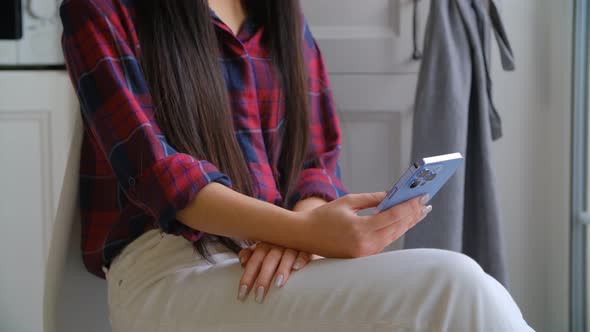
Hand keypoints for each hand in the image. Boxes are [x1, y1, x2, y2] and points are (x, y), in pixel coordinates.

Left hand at [237, 242, 310, 302]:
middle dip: (263, 278)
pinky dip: (300, 259)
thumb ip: (251, 255)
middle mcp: (278, 244)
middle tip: (259, 296)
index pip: (254, 261)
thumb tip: (242, 262)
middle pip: (268, 260)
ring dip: (282, 269)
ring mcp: (293, 246)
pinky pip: (304, 253)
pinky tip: (296, 268)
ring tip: (277, 284)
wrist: (302, 238)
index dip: (247, 277)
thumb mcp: (264, 251)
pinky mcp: (307, 249)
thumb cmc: (278, 249)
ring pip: (286, 256)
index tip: (242, 293)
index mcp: (265, 245)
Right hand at [298, 192, 431, 257]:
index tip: (422, 196)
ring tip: (421, 211)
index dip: (409, 206)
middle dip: (413, 214)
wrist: (304, 235)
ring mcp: (365, 253)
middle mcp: (365, 244)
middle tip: (426, 202)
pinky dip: (396, 230)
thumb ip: (371, 199)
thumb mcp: (348, 202)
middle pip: (397, 228)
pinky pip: (385, 241)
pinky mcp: (363, 255)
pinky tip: (405, 221)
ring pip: (393, 236)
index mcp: (360, 229)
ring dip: (408, 223)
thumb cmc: (323, 216)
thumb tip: (392, 194)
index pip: (393, 217)